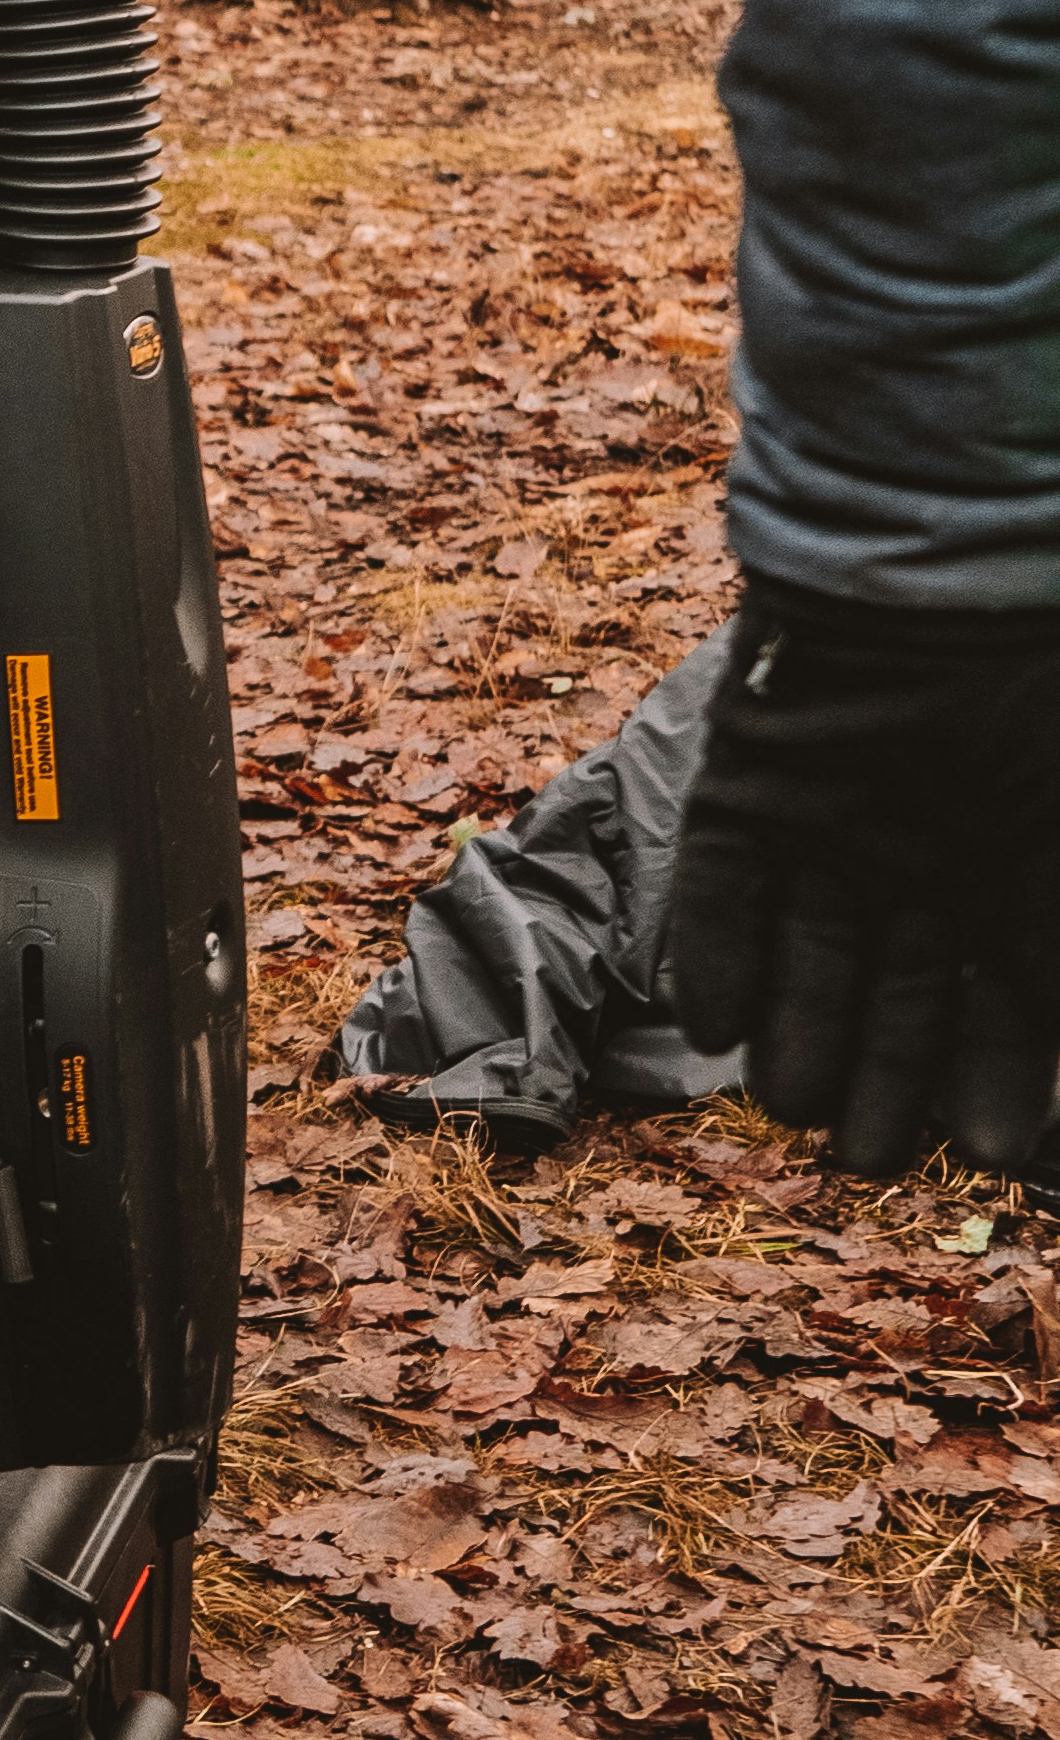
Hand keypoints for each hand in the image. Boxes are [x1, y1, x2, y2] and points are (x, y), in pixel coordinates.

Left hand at [665, 583, 1059, 1174]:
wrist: (940, 579)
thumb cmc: (1035, 706)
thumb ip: (1052, 954)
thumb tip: (1052, 1074)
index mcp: (1009, 869)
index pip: (999, 998)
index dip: (991, 1075)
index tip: (985, 1149)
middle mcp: (919, 860)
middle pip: (899, 993)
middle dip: (888, 1077)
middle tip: (869, 1159)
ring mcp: (831, 827)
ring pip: (811, 956)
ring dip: (800, 1034)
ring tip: (794, 1106)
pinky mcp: (745, 794)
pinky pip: (724, 889)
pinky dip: (716, 953)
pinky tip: (714, 1023)